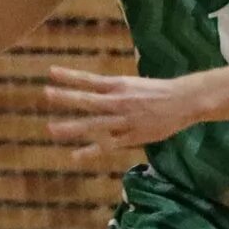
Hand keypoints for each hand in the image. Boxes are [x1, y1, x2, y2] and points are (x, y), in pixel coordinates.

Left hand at [44, 65, 200, 159]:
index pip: (90, 79)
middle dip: (66, 97)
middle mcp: (119, 101)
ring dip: (71, 127)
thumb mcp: (134, 84)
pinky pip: (107, 144)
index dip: (70, 76)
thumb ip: (115, 89)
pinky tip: (74, 156)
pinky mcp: (131, 136)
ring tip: (50, 129)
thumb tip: (97, 89)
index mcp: (119, 85)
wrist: (183, 101)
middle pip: (88, 99)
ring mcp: (123, 120)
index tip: (50, 72)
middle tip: (45, 94)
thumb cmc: (159, 92)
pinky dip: (91, 150)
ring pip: (93, 124)